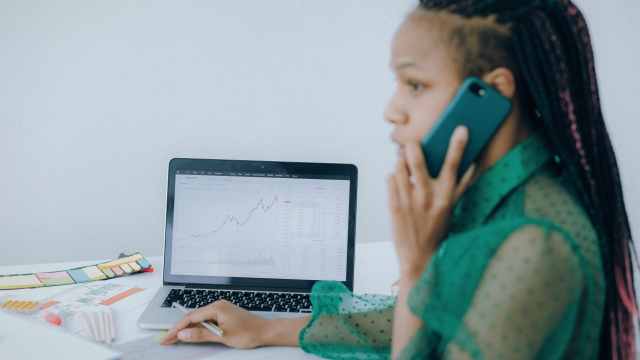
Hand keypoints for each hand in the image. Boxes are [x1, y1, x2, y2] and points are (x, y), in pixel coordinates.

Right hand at [160, 300, 269, 348]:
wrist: (264, 331)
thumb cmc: (248, 333)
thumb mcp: (221, 337)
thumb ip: (200, 335)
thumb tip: (183, 335)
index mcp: (216, 308)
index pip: (191, 318)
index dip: (177, 328)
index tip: (167, 337)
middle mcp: (218, 305)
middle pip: (193, 317)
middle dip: (179, 328)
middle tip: (168, 339)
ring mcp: (221, 309)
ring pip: (199, 318)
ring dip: (188, 328)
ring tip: (176, 338)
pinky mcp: (224, 314)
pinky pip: (207, 319)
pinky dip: (198, 327)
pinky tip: (193, 334)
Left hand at [388, 126, 476, 280]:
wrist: (419, 258)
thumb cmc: (437, 231)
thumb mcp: (451, 210)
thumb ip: (460, 187)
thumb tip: (473, 165)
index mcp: (445, 198)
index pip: (453, 166)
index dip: (458, 146)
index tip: (461, 129)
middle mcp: (427, 198)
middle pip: (418, 161)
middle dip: (413, 148)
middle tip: (411, 144)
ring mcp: (408, 202)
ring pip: (399, 167)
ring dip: (400, 161)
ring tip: (403, 164)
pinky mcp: (393, 206)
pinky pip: (390, 179)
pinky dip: (393, 176)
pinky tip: (397, 180)